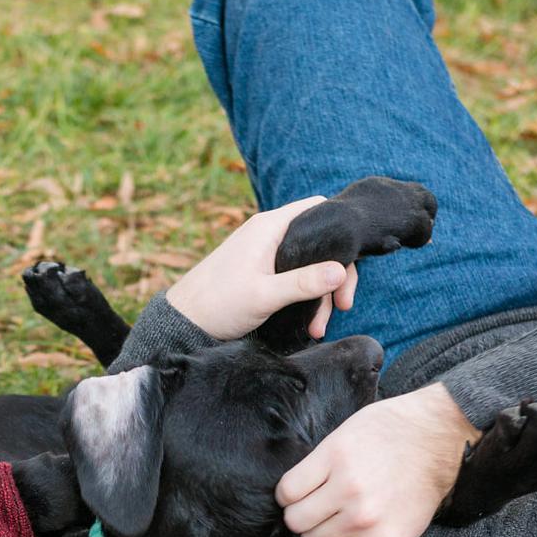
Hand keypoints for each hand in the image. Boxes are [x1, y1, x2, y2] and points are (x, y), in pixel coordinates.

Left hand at [166, 196, 360, 341]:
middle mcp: (269, 233)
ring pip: (309, 264)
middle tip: (343, 306)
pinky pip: (295, 276)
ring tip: (319, 327)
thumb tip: (341, 271)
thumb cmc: (218, 304)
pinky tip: (309, 322)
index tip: (351, 265)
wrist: (185, 321)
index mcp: (270, 227)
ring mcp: (266, 252)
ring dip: (320, 294)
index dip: (341, 231)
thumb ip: (304, 283)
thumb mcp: (265, 295)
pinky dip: (306, 296)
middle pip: (320, 243)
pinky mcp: (262, 270)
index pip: (319, 209)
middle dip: (335, 275)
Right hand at [277, 383, 475, 536]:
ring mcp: (348, 485)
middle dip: (318, 527)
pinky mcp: (333, 454)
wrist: (432, 437)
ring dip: (302, 509)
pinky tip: (310, 481)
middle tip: (337, 508)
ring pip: (295, 517)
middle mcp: (365, 517)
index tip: (338, 535)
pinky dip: (291, 489)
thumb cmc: (415, 491)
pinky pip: (288, 488)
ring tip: (323, 495)